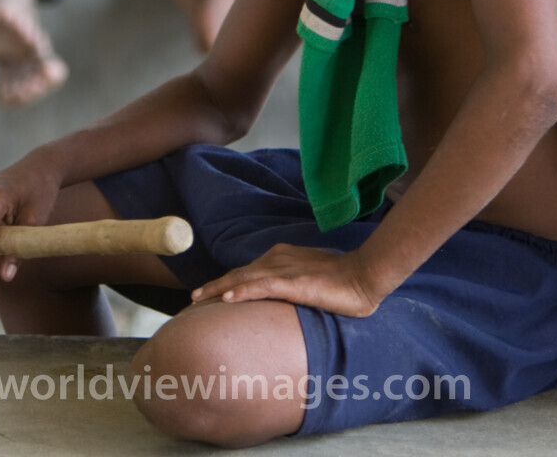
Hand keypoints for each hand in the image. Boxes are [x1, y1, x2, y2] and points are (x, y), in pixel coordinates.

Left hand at [190, 243, 381, 317]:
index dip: (226, 281)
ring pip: (244, 278)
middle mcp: (278, 259)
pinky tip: (227, 298)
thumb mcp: (309, 280)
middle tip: (192, 298)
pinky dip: (242, 291)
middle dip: (214, 285)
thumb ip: (292, 285)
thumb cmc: (342, 281)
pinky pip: (262, 286)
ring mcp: (285, 270)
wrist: (364, 275)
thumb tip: (280, 298)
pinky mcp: (294, 282)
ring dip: (219, 288)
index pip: (247, 271)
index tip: (208, 293)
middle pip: (239, 273)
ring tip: (198, 299)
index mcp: (282, 257)